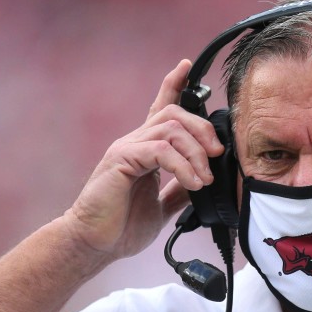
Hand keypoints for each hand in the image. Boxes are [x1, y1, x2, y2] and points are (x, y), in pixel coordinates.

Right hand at [63, 59, 223, 261]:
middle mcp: (135, 142)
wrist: (95, 244)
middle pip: (175, 113)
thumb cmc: (121, 226)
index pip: (160, 108)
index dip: (174, 84)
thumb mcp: (162, 206)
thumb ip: (180, 190)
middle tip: (217, 155)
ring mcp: (126, 148)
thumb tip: (203, 182)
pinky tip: (192, 183)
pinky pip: (160, 150)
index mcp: (145, 149)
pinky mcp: (121, 160)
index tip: (188, 66)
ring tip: (203, 179)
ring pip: (171, 128)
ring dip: (196, 153)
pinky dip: (182, 165)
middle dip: (203, 130)